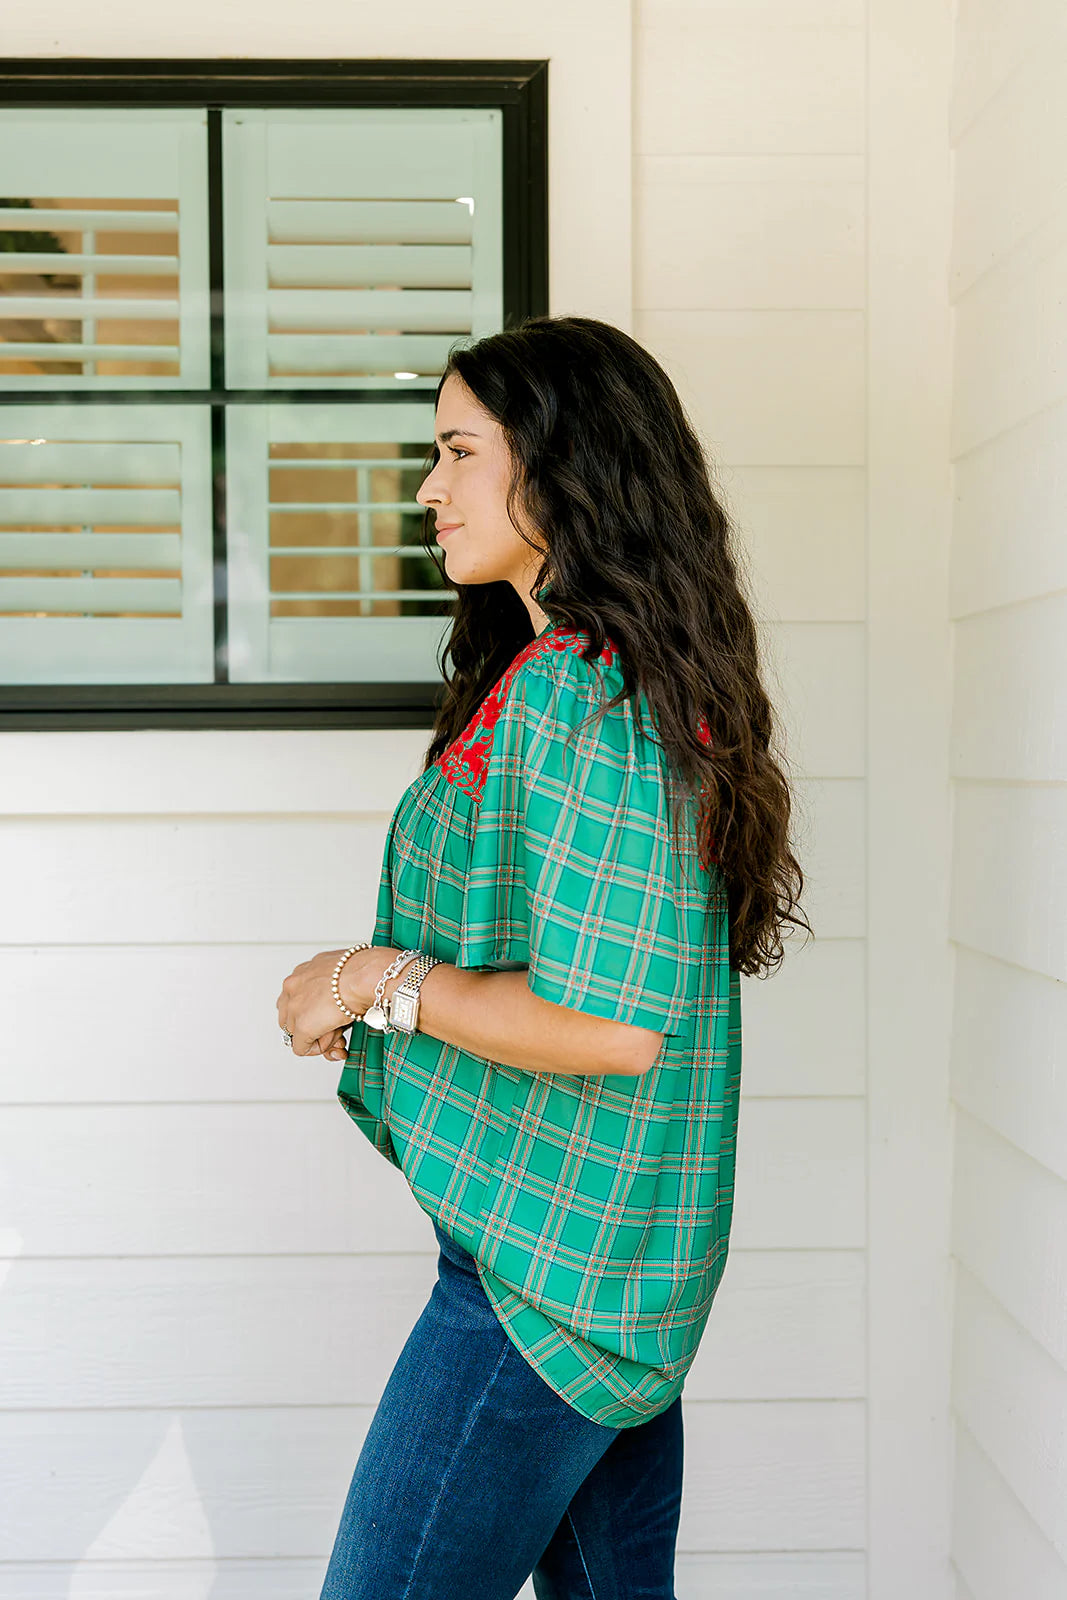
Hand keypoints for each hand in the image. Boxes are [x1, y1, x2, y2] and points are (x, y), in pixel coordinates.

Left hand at [276, 946, 401, 1059]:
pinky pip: (302, 1048)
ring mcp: (294, 1007)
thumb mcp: (339, 976)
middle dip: (315, 1029)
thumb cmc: (360, 971)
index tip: (327, 1017)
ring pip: (298, 1034)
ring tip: (340, 1031)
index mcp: (301, 973)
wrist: (363, 976)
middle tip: (335, 1031)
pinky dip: (319, 1049)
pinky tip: (337, 1038)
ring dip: (320, 1037)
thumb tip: (335, 1002)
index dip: (312, 1014)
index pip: (296, 1000)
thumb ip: (331, 989)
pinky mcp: (301, 1026)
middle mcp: (293, 988)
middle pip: (294, 1019)